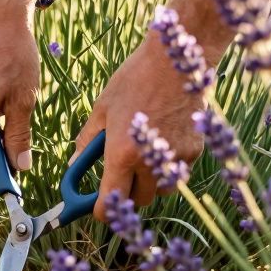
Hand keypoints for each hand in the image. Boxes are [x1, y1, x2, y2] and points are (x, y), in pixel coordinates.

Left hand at [74, 40, 204, 219]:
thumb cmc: (135, 79)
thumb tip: (75, 164)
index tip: (95, 207)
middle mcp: (150, 162)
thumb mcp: (103, 108)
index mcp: (122, 154)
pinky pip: (178, 172)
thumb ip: (87, 141)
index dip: (100, 210)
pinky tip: (161, 142)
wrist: (177, 60)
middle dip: (126, 194)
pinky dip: (168, 167)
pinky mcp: (195, 151)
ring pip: (161, 190)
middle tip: (118, 175)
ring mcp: (176, 158)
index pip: (110, 203)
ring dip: (149, 183)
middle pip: (138, 200)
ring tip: (141, 154)